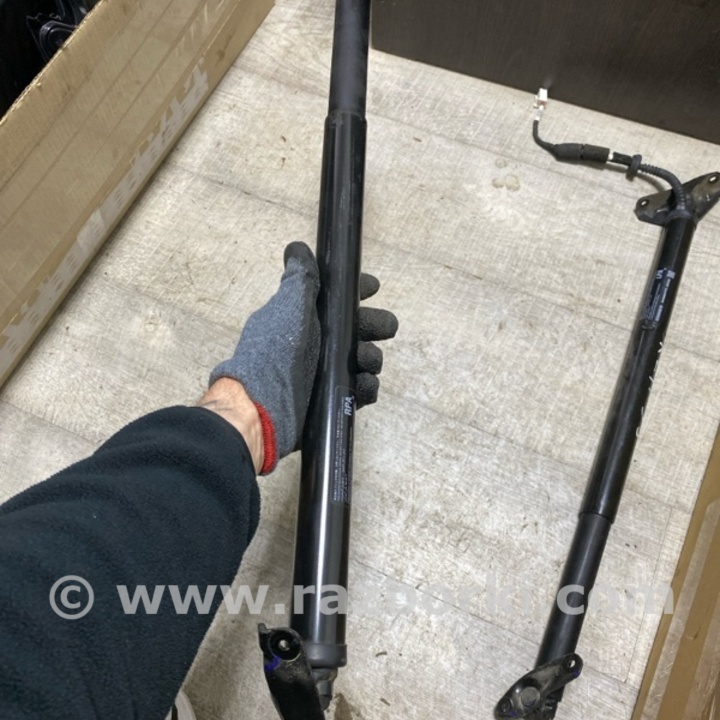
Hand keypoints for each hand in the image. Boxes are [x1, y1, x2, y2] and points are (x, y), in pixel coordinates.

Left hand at [208, 242, 397, 473]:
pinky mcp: (330, 400)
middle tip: (385, 329)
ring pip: (362, 359)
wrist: (264, 407)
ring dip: (370, 358)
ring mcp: (323, 373)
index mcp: (306, 318)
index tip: (373, 287)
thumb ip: (300, 279)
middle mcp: (316, 343)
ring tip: (364, 362)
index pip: (337, 299)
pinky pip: (360, 390)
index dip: (357, 291)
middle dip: (374, 325)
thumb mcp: (288, 307)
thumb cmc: (276, 352)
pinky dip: (366, 387)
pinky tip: (364, 384)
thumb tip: (297, 247)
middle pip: (358, 329)